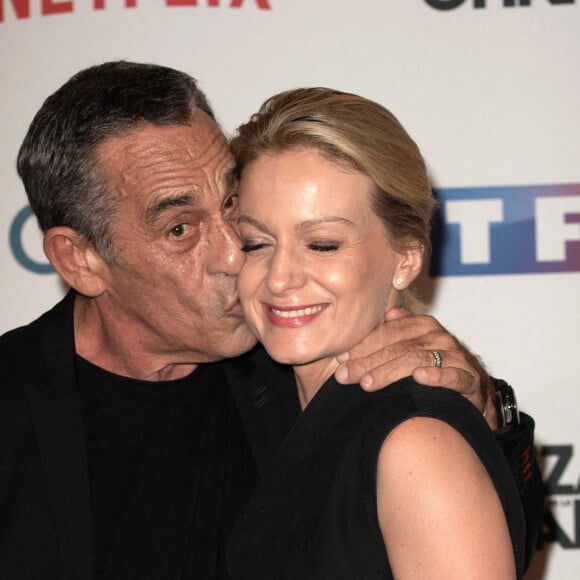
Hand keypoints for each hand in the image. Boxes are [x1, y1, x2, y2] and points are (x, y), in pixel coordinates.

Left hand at [334, 308, 498, 429]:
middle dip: (368, 362)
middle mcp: (440, 337)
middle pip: (398, 347)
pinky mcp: (469, 378)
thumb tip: (384, 315)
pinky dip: (436, 376)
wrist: (474, 391)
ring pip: (417, 360)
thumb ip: (394, 333)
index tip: (340, 359)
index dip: (363, 345)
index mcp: (423, 326)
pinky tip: (419, 379)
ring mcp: (456, 356)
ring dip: (390, 372)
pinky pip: (452, 375)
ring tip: (368, 383)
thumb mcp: (414, 347)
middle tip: (345, 376)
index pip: (388, 332)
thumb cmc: (436, 367)